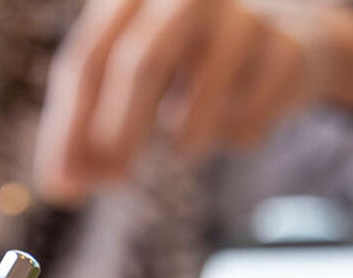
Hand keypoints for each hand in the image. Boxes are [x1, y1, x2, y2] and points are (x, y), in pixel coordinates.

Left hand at [34, 0, 352, 201]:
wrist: (292, 38)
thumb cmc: (190, 60)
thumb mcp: (132, 80)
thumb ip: (90, 126)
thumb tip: (62, 186)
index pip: (86, 60)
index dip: (67, 129)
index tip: (60, 185)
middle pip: (140, 65)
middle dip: (117, 134)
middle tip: (111, 181)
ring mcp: (243, 17)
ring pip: (194, 105)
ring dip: (183, 140)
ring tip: (189, 136)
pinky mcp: (286, 51)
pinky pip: (243, 124)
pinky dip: (232, 138)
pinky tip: (240, 116)